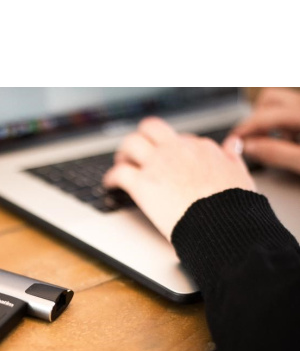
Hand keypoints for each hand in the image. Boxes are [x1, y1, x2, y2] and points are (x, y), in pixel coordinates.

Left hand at [103, 117, 255, 240]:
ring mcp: (157, 165)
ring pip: (131, 143)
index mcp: (200, 148)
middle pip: (151, 128)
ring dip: (123, 153)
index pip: (179, 139)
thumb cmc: (231, 205)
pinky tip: (109, 184)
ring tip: (121, 164)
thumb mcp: (240, 174)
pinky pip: (119, 173)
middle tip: (136, 152)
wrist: (220, 222)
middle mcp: (177, 150)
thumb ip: (232, 157)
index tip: (165, 158)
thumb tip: (232, 145)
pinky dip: (110, 178)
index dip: (170, 149)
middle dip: (141, 138)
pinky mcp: (142, 184)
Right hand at [233, 88, 299, 173]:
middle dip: (255, 121)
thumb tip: (247, 147)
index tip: (231, 141)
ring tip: (270, 142)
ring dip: (267, 121)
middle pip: (269, 100)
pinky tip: (286, 141)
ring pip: (277, 104)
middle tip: (251, 143)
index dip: (245, 128)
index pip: (265, 114)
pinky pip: (287, 113)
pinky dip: (279, 125)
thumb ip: (276, 153)